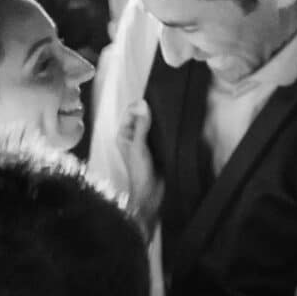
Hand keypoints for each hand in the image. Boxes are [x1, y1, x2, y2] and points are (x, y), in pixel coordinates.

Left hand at [117, 101, 162, 236]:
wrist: (151, 193)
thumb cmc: (139, 173)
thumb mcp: (139, 146)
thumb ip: (141, 126)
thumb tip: (143, 105)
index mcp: (124, 135)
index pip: (130, 113)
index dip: (139, 106)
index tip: (151, 103)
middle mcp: (133, 137)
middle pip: (142, 118)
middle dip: (150, 112)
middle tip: (162, 106)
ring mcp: (146, 143)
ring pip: (152, 126)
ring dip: (159, 122)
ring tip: (168, 115)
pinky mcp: (157, 148)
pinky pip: (161, 134)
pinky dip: (165, 130)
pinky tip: (172, 127)